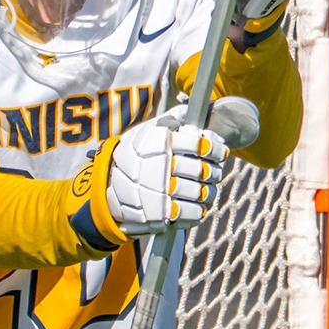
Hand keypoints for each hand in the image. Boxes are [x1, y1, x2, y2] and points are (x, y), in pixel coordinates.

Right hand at [103, 120, 229, 237]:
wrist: (108, 187)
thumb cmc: (133, 156)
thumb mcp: (145, 132)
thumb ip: (169, 120)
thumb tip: (190, 113)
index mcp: (158, 144)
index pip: (197, 145)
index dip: (215, 149)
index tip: (221, 151)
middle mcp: (159, 167)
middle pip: (201, 170)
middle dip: (214, 172)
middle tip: (214, 172)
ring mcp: (159, 193)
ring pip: (200, 193)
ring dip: (209, 191)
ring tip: (206, 189)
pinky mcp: (160, 214)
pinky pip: (193, 213)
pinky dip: (200, 209)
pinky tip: (197, 204)